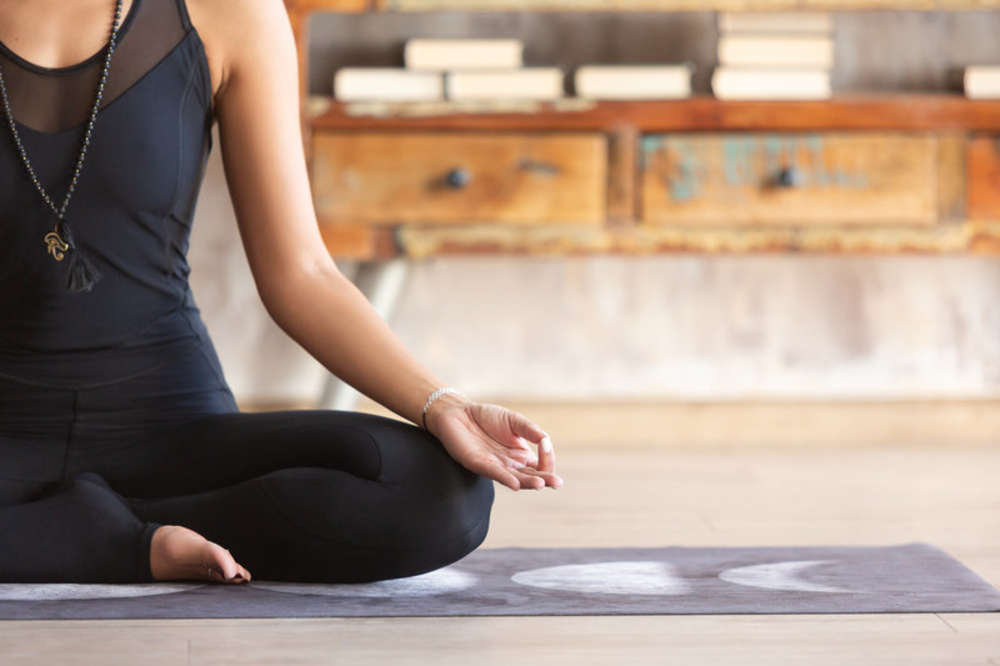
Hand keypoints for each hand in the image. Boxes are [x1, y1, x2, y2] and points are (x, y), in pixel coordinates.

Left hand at [424, 394, 562, 490]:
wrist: (458, 412)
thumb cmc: (486, 417)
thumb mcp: (515, 421)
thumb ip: (531, 431)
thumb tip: (547, 441)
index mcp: (521, 456)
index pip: (540, 465)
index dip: (547, 458)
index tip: (545, 444)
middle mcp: (510, 465)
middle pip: (531, 477)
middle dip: (545, 479)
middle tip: (557, 482)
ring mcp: (495, 467)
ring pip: (516, 479)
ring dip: (529, 482)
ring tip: (541, 484)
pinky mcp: (478, 464)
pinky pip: (494, 474)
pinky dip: (505, 478)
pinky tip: (516, 483)